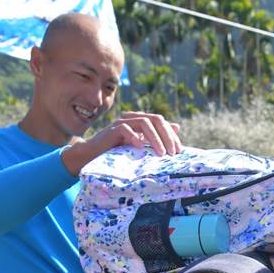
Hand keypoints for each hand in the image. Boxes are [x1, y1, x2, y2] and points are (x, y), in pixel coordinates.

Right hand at [61, 111, 181, 175]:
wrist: (94, 154)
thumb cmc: (119, 151)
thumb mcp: (142, 145)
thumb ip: (157, 136)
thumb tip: (177, 126)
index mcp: (141, 120)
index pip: (161, 121)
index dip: (171, 135)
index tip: (178, 151)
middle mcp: (133, 118)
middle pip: (155, 119)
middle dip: (166, 136)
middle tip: (172, 153)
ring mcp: (122, 122)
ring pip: (144, 123)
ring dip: (155, 139)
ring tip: (161, 153)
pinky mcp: (113, 129)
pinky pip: (126, 129)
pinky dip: (135, 138)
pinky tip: (140, 149)